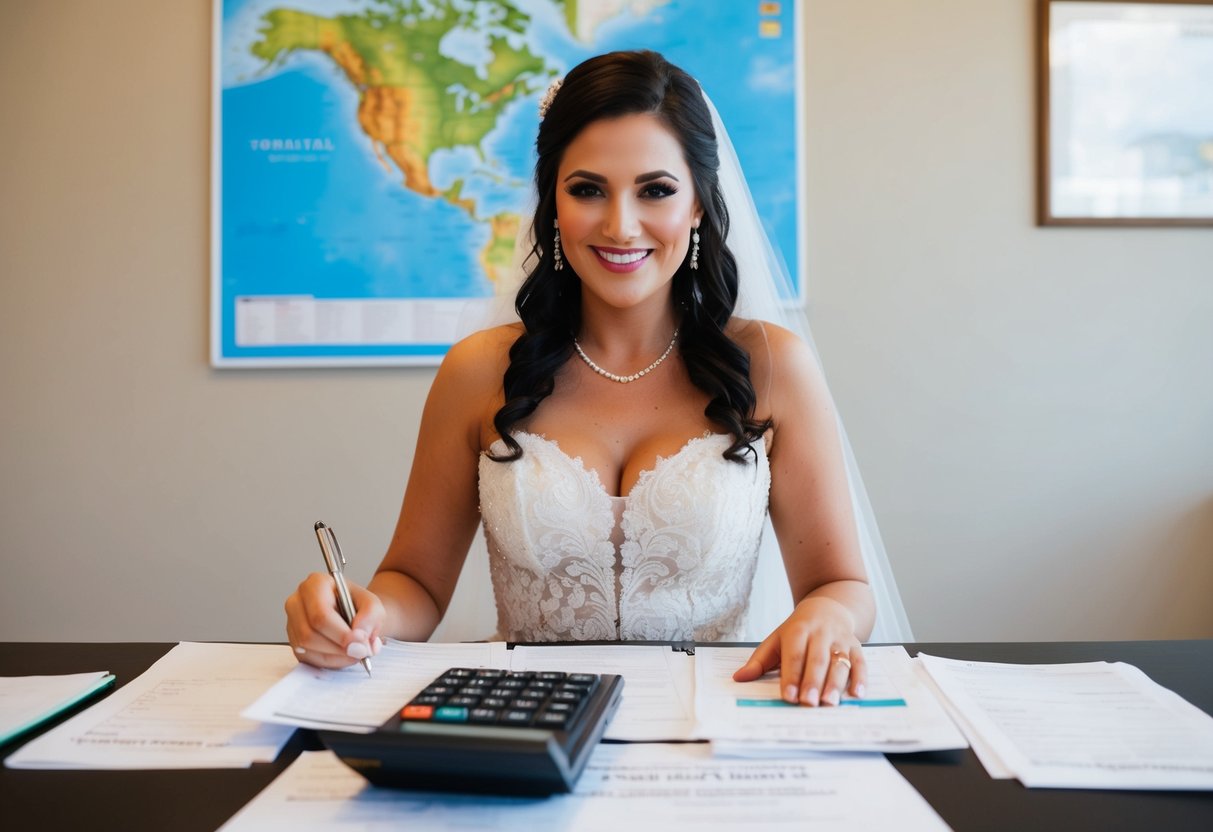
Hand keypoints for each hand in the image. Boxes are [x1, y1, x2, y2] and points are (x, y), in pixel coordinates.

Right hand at [284, 572, 385, 668]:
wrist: (354, 614)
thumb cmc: (357, 605)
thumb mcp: (372, 603)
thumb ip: (370, 615)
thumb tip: (359, 634)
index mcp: (315, 584)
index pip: (320, 614)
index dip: (340, 633)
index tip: (359, 641)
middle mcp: (297, 602)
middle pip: (309, 634)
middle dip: (338, 647)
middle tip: (360, 650)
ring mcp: (292, 623)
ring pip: (306, 648)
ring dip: (335, 655)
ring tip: (355, 651)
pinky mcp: (294, 642)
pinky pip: (308, 658)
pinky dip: (330, 661)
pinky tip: (344, 655)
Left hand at [732, 596, 866, 705]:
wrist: (827, 608)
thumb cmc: (798, 629)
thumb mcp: (776, 639)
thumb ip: (759, 661)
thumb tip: (739, 678)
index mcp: (797, 630)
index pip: (793, 655)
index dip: (791, 676)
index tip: (788, 696)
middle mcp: (820, 634)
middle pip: (816, 659)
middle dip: (812, 682)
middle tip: (808, 703)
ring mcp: (840, 640)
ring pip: (839, 662)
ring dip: (835, 684)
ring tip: (829, 703)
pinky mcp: (856, 647)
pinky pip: (860, 663)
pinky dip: (860, 679)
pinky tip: (857, 694)